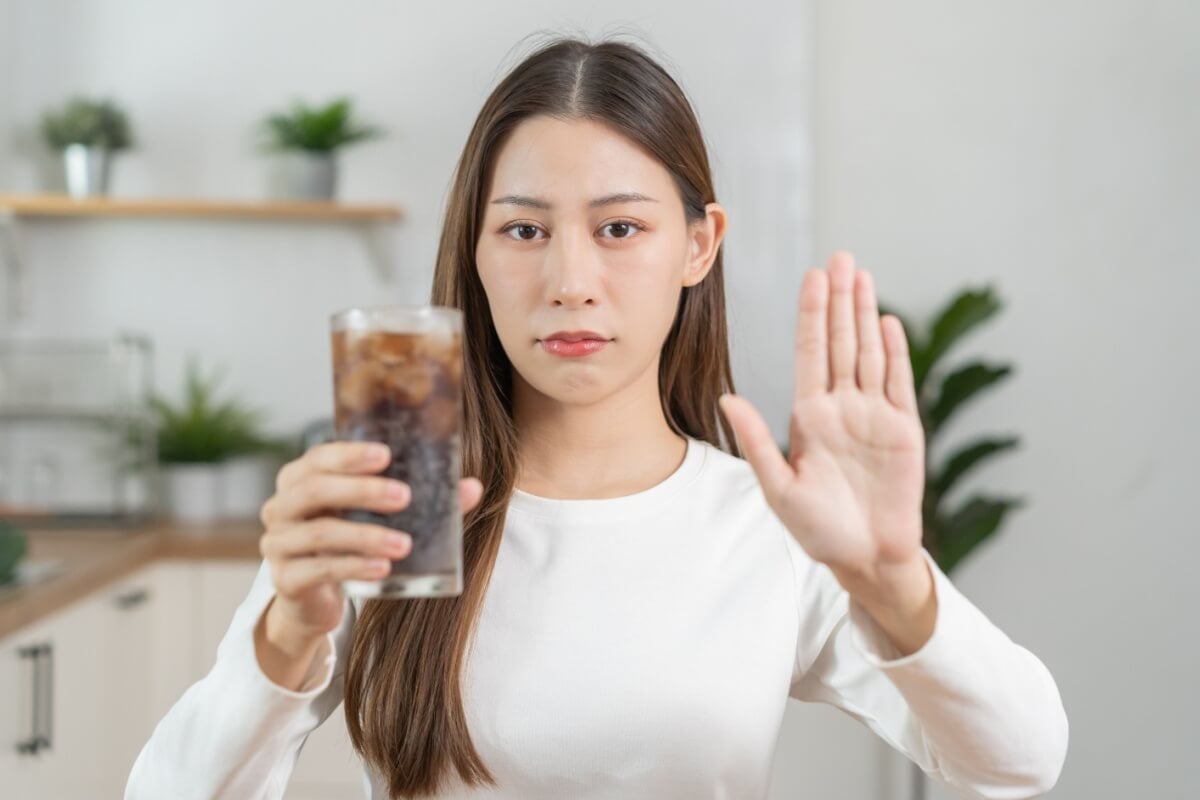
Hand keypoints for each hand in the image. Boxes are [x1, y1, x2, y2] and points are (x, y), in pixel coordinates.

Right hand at [257, 441, 484, 640]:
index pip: (318, 458)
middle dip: (362, 490)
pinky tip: (383, 568)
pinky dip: (353, 567)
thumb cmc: (348, 544)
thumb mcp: (375, 518)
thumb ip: (420, 500)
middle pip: (315, 489)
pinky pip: (319, 569)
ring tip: (404, 543)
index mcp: (299, 480)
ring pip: (320, 532)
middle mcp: (281, 507)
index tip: (386, 455)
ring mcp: (278, 544)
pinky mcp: (285, 579)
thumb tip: (472, 487)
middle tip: (403, 497)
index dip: (349, 455)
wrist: (313, 600)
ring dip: (366, 535)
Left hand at [718, 251, 925, 577]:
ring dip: (866, 314)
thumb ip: (756, 441)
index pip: (810, 352)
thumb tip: (728, 399)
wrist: (864, 558)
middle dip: (839, 300)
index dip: (811, 314)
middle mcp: (842, 407)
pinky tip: (888, 323)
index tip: (811, 277)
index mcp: (809, 415)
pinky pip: (898, 383)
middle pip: (840, 342)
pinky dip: (894, 353)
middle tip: (840, 257)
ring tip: (862, 275)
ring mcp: (874, 415)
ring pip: (869, 353)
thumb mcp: (779, 486)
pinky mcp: (903, 430)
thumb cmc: (818, 529)